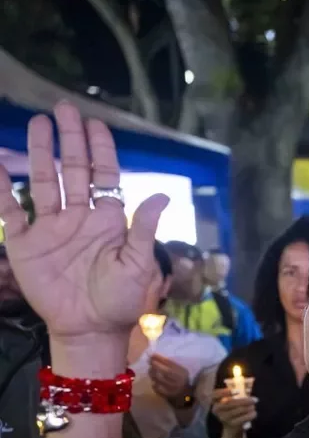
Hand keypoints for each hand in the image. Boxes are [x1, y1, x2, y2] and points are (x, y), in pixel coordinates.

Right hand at [0, 103, 167, 343]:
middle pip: (72, 170)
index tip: (96, 123)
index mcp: (108, 219)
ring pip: (43, 182)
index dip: (100, 150)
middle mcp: (79, 217)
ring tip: (37, 123)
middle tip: (64, 108)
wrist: (90, 329)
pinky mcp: (27, 244)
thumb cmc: (120, 299)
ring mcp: (51, 228)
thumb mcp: (138, 263)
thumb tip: (163, 194)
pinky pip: (11, 210)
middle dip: (69, 140)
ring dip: (40, 153)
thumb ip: (144, 227)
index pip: (103, 175)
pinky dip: (2, 187)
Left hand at [148, 354, 190, 404]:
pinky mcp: (168, 395)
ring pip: (160, 380)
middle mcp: (179, 380)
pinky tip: (154, 381)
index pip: (172, 364)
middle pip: (166, 372)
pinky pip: (157, 388)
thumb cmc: (180, 380)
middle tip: (149, 361)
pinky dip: (154, 384)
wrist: (184, 396)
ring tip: (150, 370)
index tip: (153, 355)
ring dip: (153, 374)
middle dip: (156, 365)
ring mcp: (174, 389)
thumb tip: (156, 357)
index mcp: (183, 372)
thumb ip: (171, 365)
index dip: (161, 359)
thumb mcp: (180, 371)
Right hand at [211, 387, 256, 431]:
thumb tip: (245, 383)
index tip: (237, 391)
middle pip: (230, 402)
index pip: (215, 394)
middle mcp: (216, 409)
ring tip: (254, 406)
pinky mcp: (231, 424)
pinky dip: (250, 415)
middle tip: (255, 399)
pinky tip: (254, 413)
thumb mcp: (232, 401)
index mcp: (215, 401)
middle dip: (244, 400)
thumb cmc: (233, 410)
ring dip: (249, 407)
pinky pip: (243, 418)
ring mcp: (223, 417)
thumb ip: (236, 393)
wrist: (232, 427)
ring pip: (238, 410)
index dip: (225, 392)